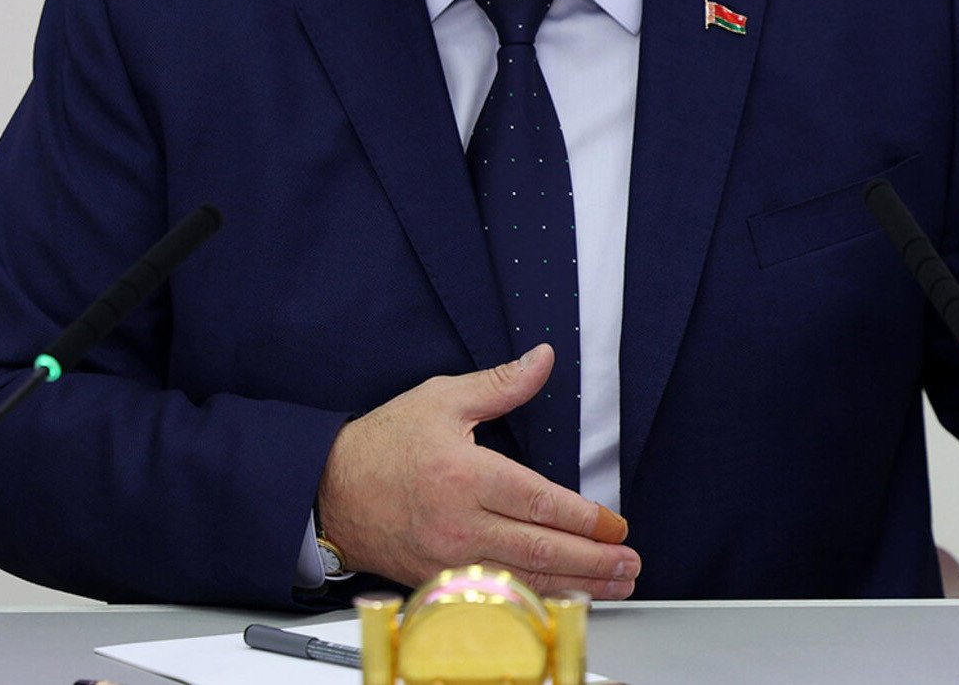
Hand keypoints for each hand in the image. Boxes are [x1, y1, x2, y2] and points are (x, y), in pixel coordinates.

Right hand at [316, 344, 639, 598]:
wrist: (329, 492)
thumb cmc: (383, 444)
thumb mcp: (442, 399)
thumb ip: (500, 384)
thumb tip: (543, 359)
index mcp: (465, 476)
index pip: (539, 502)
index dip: (584, 518)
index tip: (614, 523)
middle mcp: (459, 524)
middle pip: (541, 549)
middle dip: (593, 560)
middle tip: (629, 560)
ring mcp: (448, 559)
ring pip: (524, 580)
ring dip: (576, 585)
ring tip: (614, 583)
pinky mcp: (438, 581)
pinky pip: (497, 594)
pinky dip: (537, 599)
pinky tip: (565, 597)